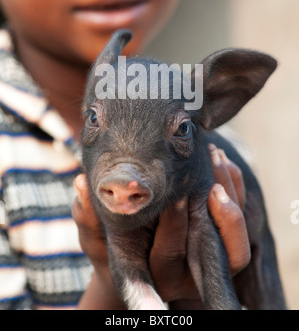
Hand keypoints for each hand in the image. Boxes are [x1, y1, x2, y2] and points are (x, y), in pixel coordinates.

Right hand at [72, 145, 249, 308]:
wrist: (137, 261)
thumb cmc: (112, 248)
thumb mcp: (95, 237)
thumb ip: (87, 215)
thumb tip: (81, 184)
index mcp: (157, 275)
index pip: (170, 254)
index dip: (176, 226)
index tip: (175, 195)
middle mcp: (190, 272)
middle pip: (217, 247)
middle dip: (216, 207)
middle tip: (208, 165)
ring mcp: (208, 257)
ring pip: (235, 235)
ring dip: (229, 191)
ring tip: (216, 155)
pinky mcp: (221, 238)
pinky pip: (238, 217)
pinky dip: (234, 186)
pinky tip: (221, 159)